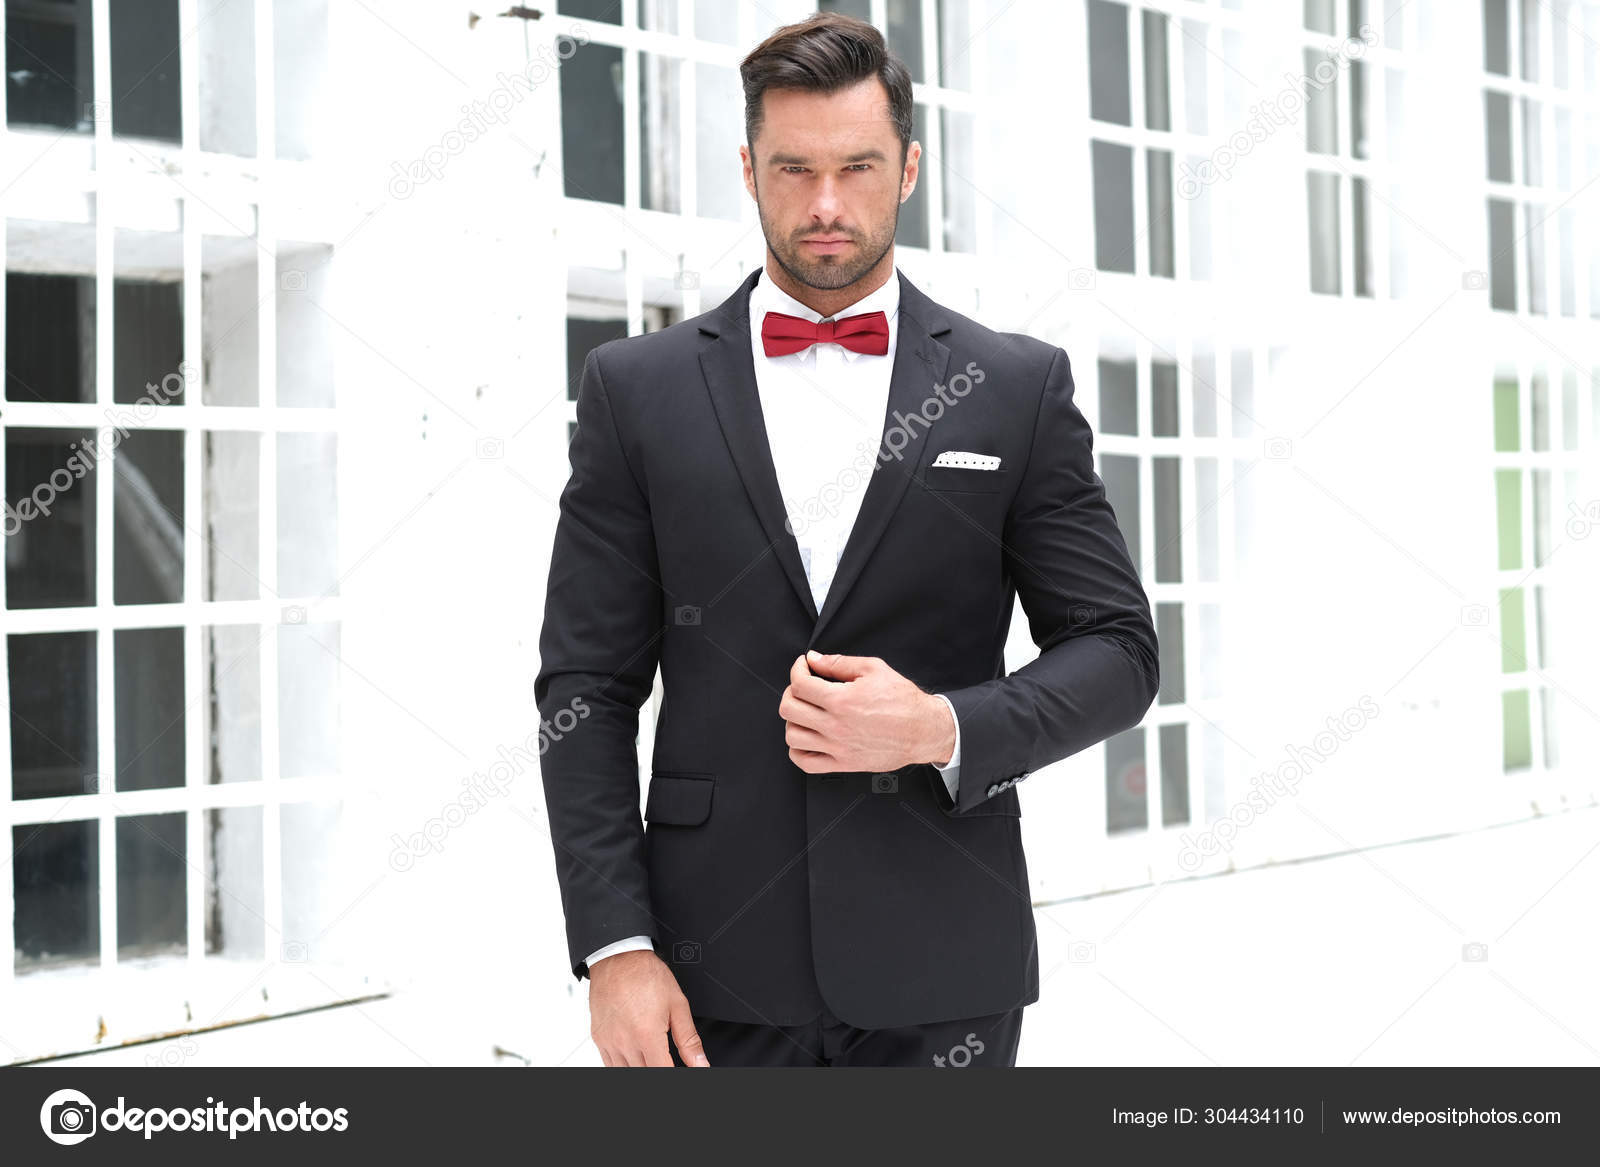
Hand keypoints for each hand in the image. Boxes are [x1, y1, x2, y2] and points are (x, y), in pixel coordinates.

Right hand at [588, 949, 708, 1066]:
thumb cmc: (646, 975)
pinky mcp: (598, 1038)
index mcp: (647, 1035)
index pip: (662, 1073)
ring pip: (626, 1073)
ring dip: (641, 1068)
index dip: (673, 1076)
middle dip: (658, 1068)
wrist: (618, 957)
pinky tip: (634, 1054)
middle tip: (665, 1056)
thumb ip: (689, 1040)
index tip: (680, 1070)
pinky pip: (609, 1064)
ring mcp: (609, 1041)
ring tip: (651, 1054)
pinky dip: (623, 1065)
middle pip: (644, 1075)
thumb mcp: (677, 1004)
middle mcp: (625, 1041)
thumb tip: (700, 1064)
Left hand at [780, 650, 955, 773]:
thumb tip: (815, 659)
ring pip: (792, 736)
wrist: (923, 730)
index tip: (804, 666)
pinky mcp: (843, 763)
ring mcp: (837, 747)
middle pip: (789, 709)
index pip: (799, 684)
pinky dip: (797, 751)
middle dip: (791, 692)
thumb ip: (840, 663)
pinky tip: (806, 738)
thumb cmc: (903, 702)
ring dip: (793, 721)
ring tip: (805, 712)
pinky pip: (805, 762)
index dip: (797, 669)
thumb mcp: (874, 669)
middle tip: (803, 687)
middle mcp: (836, 726)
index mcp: (842, 700)